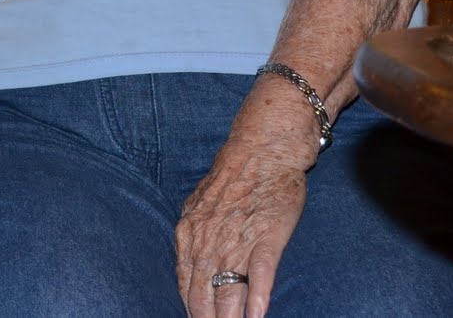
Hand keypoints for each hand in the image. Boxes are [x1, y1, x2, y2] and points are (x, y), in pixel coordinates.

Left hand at [175, 136, 307, 317]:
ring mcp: (237, 241)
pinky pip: (259, 274)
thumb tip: (187, 265)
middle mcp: (208, 243)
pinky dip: (257, 298)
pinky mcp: (267, 238)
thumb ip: (192, 236)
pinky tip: (255, 315)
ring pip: (229, 291)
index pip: (184, 285)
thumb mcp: (197, 206)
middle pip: (204, 295)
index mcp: (189, 235)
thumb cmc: (230, 178)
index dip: (190, 310)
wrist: (260, 152)